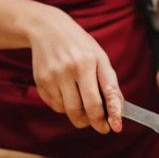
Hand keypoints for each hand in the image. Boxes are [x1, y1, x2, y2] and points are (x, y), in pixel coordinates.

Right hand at [25, 8, 122, 134]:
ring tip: (86, 107)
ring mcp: (51, 77)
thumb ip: (109, 81)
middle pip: (80, 109)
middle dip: (93, 122)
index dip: (107, 116)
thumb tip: (118, 107)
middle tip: (101, 126)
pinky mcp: (40, 82)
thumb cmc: (80, 45)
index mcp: (87, 63)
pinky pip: (55, 105)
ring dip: (79, 115)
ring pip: (67, 110)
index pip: (97, 98)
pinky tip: (70, 95)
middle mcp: (67, 71)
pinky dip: (65, 107)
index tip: (114, 128)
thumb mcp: (100, 57)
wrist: (47, 29)